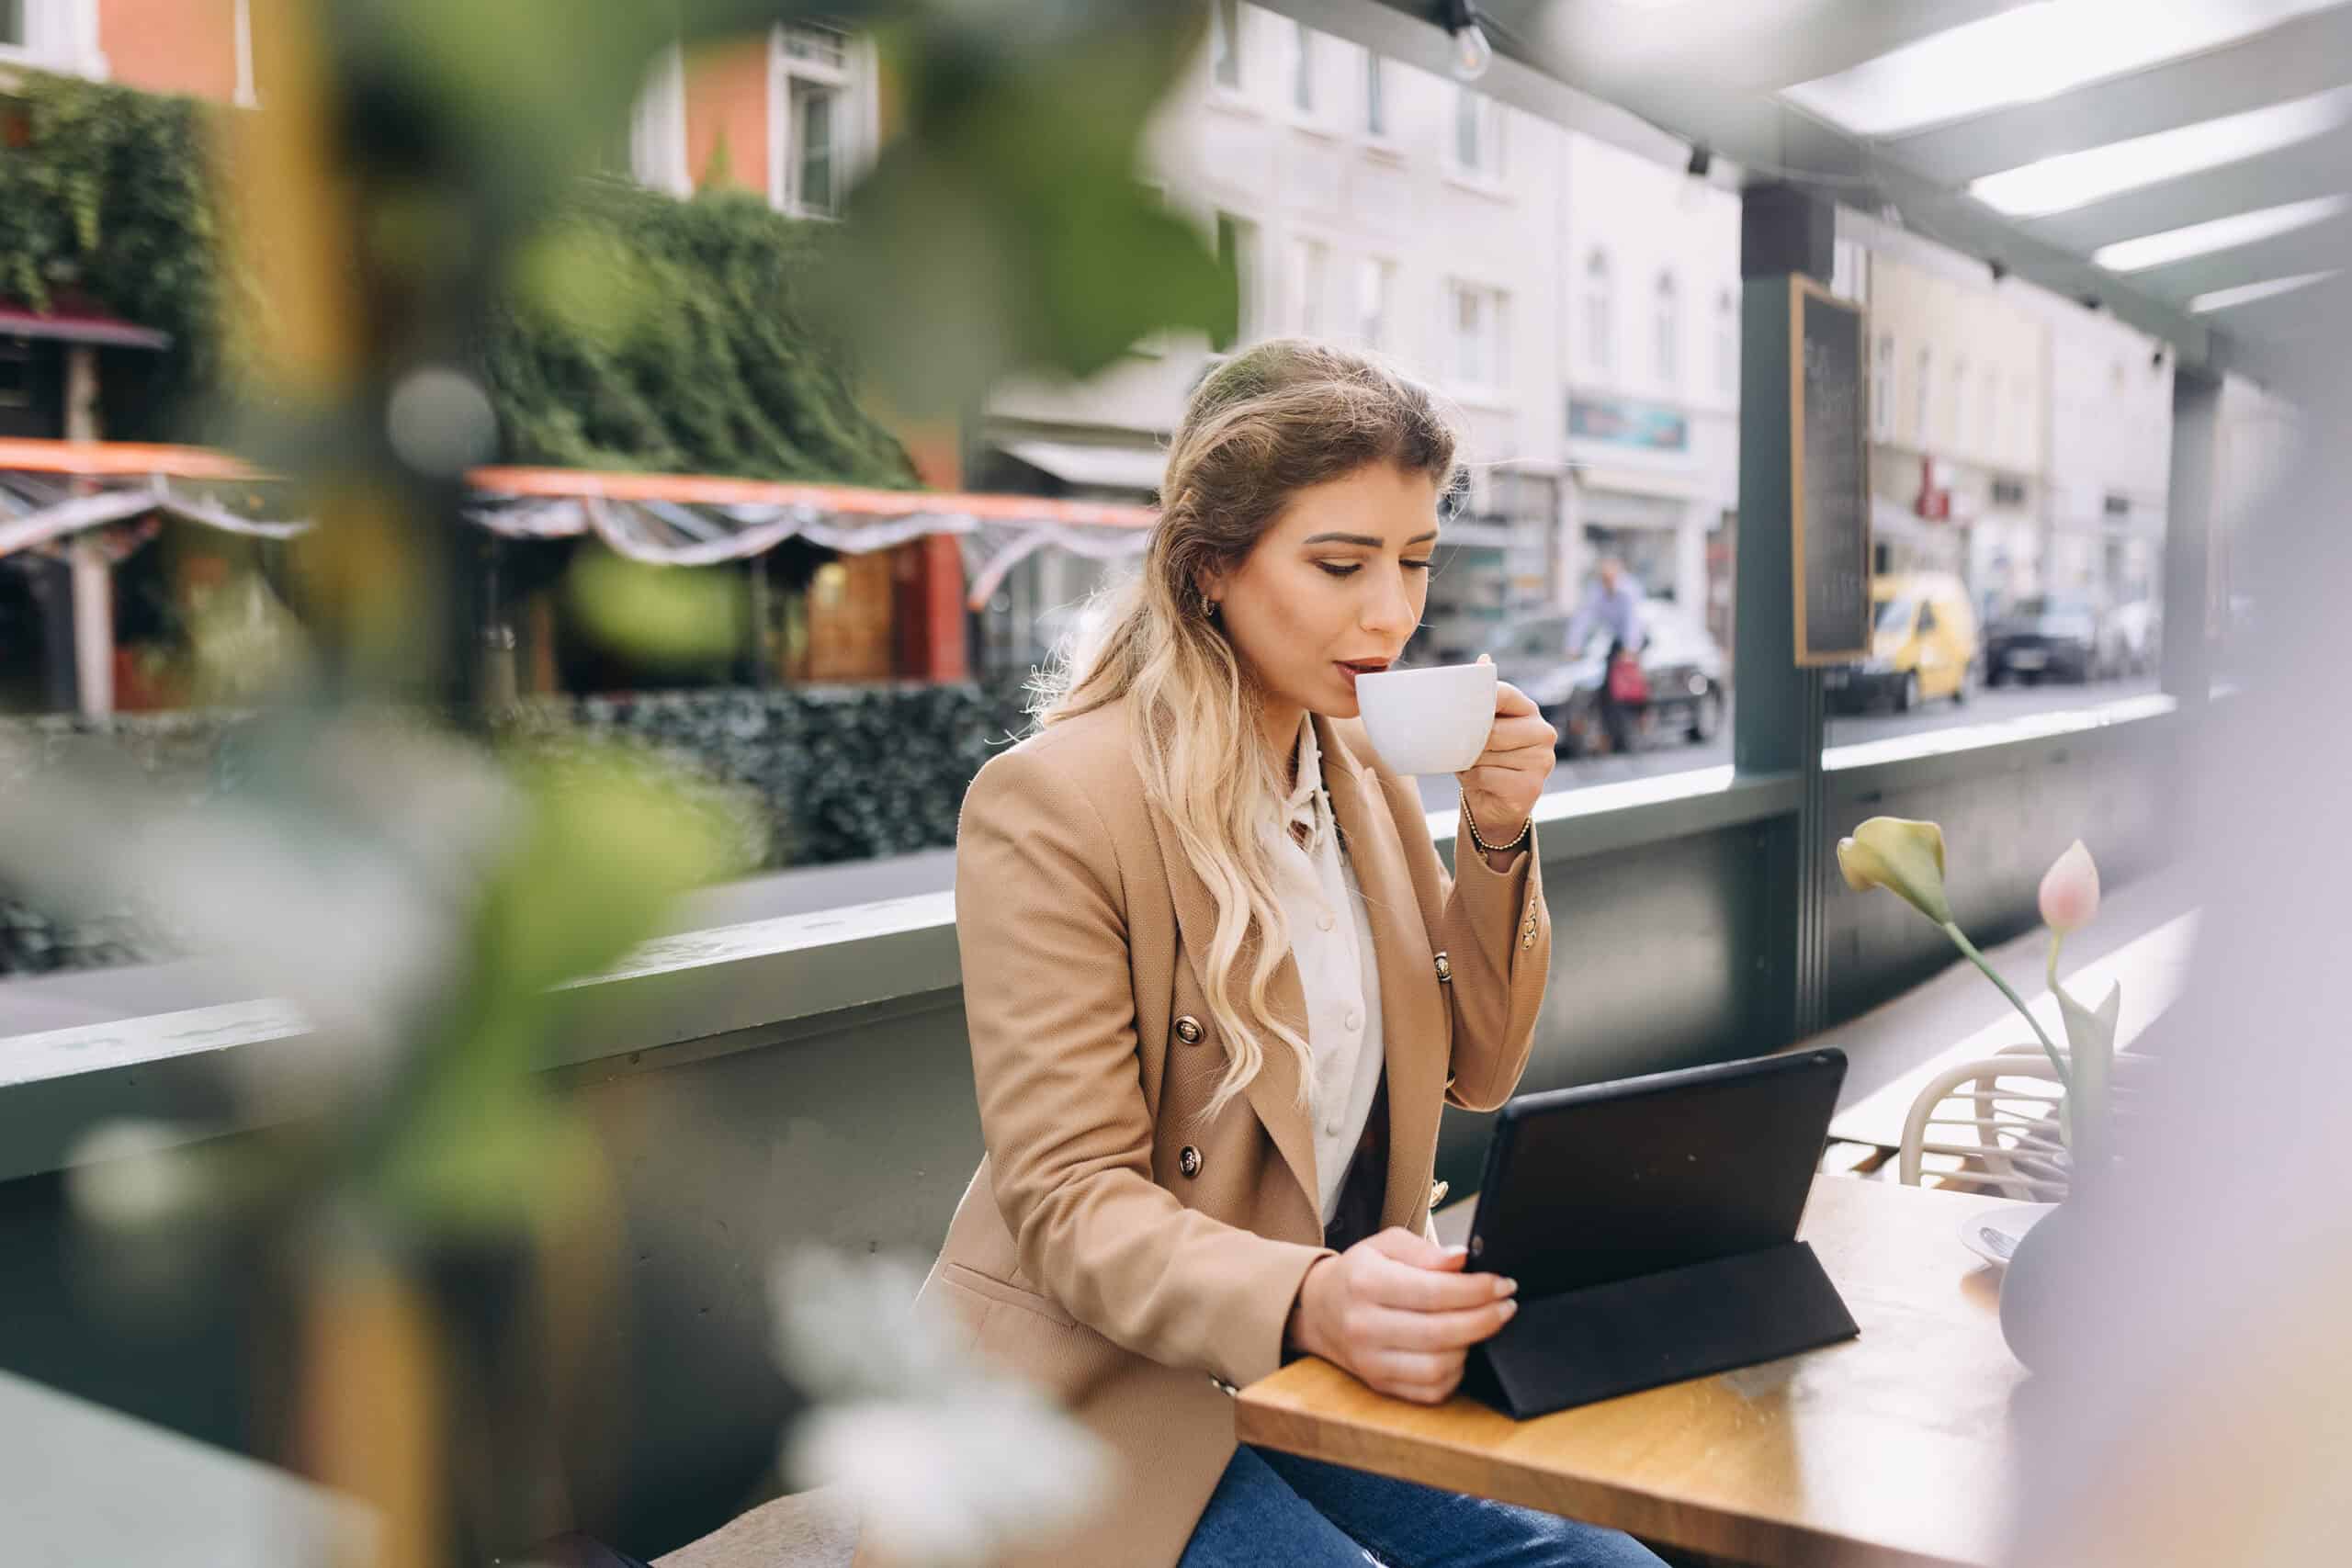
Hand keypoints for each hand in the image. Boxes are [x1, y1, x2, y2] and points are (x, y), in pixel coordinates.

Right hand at [1285, 1228, 1519, 1404]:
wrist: (1318, 1310)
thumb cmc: (1360, 1273)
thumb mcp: (1385, 1245)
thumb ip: (1425, 1251)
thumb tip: (1463, 1261)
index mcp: (1365, 1284)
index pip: (1433, 1292)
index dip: (1476, 1290)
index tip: (1503, 1284)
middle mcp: (1364, 1326)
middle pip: (1440, 1333)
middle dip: (1485, 1319)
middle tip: (1507, 1305)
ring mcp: (1370, 1362)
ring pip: (1438, 1367)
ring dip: (1471, 1346)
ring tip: (1482, 1325)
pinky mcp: (1379, 1384)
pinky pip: (1430, 1390)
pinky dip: (1455, 1373)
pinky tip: (1460, 1350)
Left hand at [1459, 654, 1554, 853]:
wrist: (1494, 806)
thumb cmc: (1483, 760)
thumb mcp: (1480, 727)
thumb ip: (1480, 697)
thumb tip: (1484, 659)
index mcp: (1529, 711)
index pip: (1501, 693)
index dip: (1475, 700)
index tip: (1455, 707)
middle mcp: (1543, 732)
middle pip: (1491, 728)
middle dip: (1468, 740)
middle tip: (1458, 746)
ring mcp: (1542, 760)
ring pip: (1486, 754)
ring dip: (1468, 761)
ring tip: (1471, 765)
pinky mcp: (1532, 786)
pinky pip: (1486, 775)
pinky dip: (1472, 780)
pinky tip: (1478, 782)